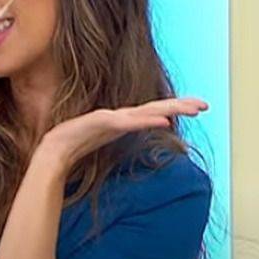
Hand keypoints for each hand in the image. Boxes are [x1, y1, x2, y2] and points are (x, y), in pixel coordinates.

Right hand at [37, 97, 208, 171]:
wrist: (54, 153)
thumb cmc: (80, 144)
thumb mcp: (110, 139)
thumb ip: (127, 134)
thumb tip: (148, 133)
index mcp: (126, 120)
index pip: (157, 110)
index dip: (178, 107)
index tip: (200, 107)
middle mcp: (123, 116)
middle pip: (157, 108)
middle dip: (181, 105)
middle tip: (205, 105)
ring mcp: (112, 118)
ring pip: (147, 111)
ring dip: (170, 109)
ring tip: (191, 109)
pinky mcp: (101, 122)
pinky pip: (129, 122)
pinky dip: (147, 121)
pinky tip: (163, 122)